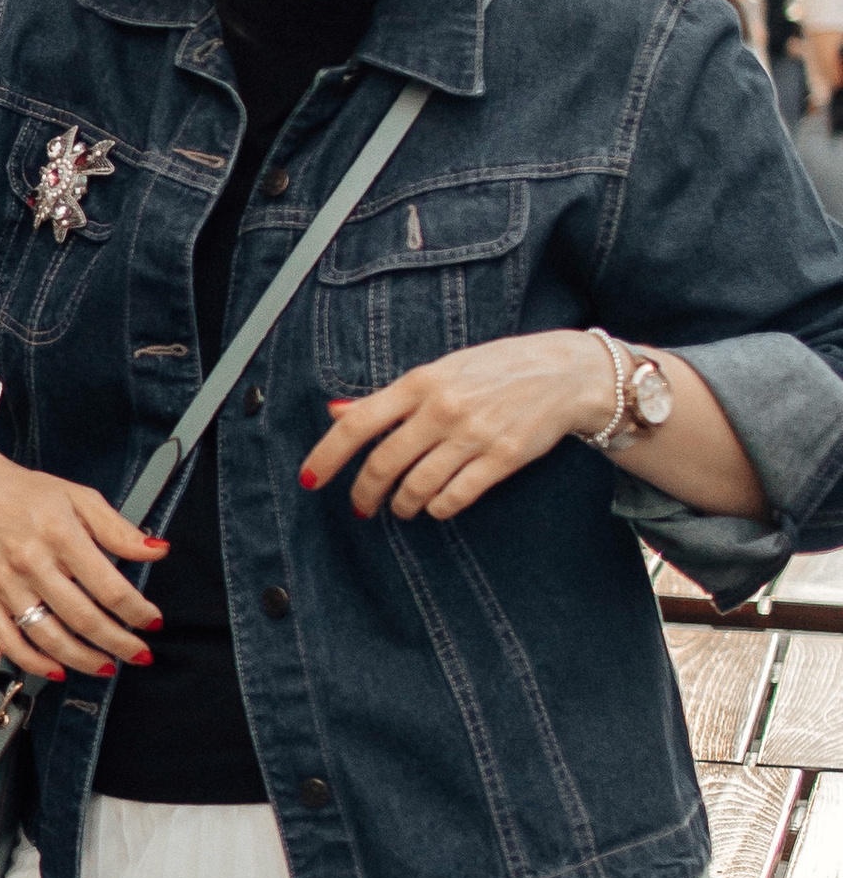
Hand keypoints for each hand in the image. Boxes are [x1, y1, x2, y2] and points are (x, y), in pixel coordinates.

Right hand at [0, 420, 165, 684]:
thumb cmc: (24, 493)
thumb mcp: (79, 497)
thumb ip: (118, 529)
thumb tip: (156, 551)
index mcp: (59, 534)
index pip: (109, 587)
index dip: (137, 611)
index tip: (152, 621)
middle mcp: (30, 562)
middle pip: (83, 618)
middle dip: (118, 643)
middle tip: (139, 653)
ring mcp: (5, 584)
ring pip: (48, 637)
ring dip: (83, 660)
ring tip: (106, 666)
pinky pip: (7, 641)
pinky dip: (33, 662)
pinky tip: (56, 669)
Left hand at [301, 329, 613, 521]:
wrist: (565, 374)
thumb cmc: (496, 369)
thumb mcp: (441, 370)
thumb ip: (389, 397)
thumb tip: (336, 412)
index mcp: (422, 381)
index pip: (359, 423)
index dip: (328, 454)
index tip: (311, 479)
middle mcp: (443, 408)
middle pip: (384, 464)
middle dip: (365, 493)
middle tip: (361, 507)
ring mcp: (474, 435)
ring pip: (417, 487)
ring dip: (401, 505)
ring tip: (401, 507)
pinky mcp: (503, 458)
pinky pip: (455, 497)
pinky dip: (438, 508)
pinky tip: (436, 505)